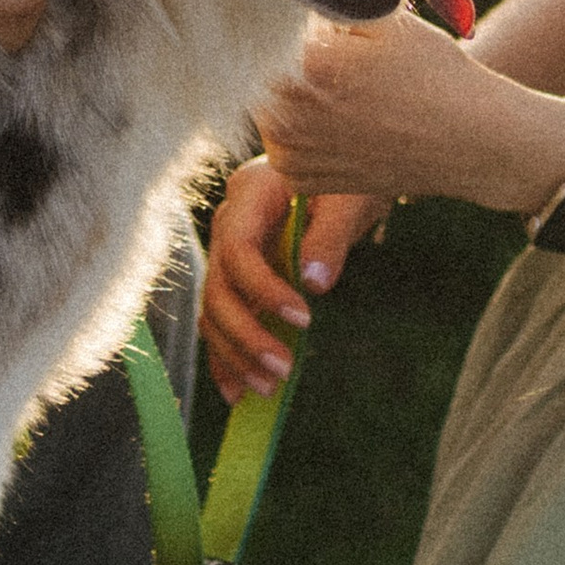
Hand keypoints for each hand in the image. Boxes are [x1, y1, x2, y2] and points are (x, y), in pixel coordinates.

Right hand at [202, 160, 386, 400]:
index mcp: (251, 191)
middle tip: (282, 371)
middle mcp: (229, 221)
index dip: (264, 288)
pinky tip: (239, 391)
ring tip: (268, 388)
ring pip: (214, 310)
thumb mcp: (350, 198)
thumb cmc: (349, 177)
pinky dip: (227, 355)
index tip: (304, 319)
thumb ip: (331, 236)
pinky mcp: (238, 277)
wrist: (343, 174)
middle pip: (218, 286)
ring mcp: (228, 250)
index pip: (239, 248)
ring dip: (235, 354)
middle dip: (246, 334)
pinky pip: (223, 319)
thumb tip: (314, 283)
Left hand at [256, 10, 564, 228]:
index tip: (303, 16)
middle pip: (256, 68)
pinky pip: (277, 141)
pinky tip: (336, 118)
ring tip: (336, 85)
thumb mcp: (384, 18)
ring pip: (264, 105)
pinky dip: (297, 128)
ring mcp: (289, 152)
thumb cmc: (432, 73)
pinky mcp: (298, 179)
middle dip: (279, 55)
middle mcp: (286, 115)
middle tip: (326, 51)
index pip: (258, 28)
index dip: (276, 17)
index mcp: (304, 66)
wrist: (468, 141)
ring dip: (285, 92)